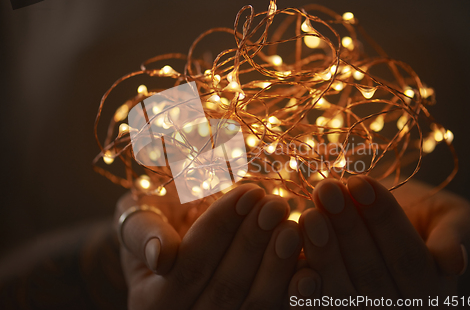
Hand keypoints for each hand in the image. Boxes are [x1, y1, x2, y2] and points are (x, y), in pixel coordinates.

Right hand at [115, 184, 306, 309]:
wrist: (173, 243)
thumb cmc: (157, 221)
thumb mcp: (138, 218)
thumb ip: (144, 234)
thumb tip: (162, 255)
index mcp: (152, 300)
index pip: (190, 264)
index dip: (220, 227)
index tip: (249, 191)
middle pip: (224, 288)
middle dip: (252, 243)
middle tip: (277, 205)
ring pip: (252, 305)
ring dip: (277, 266)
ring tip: (292, 228)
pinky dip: (295, 294)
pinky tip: (311, 270)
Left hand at [298, 176, 469, 306]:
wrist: (399, 230)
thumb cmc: (427, 219)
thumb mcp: (452, 219)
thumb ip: (453, 236)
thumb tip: (453, 261)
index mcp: (430, 291)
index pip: (407, 256)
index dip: (383, 218)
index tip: (359, 181)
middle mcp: (396, 309)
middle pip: (370, 272)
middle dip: (346, 226)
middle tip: (325, 189)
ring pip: (340, 289)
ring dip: (321, 249)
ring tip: (308, 212)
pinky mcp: (332, 306)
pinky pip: (316, 298)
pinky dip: (301, 277)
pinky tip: (288, 245)